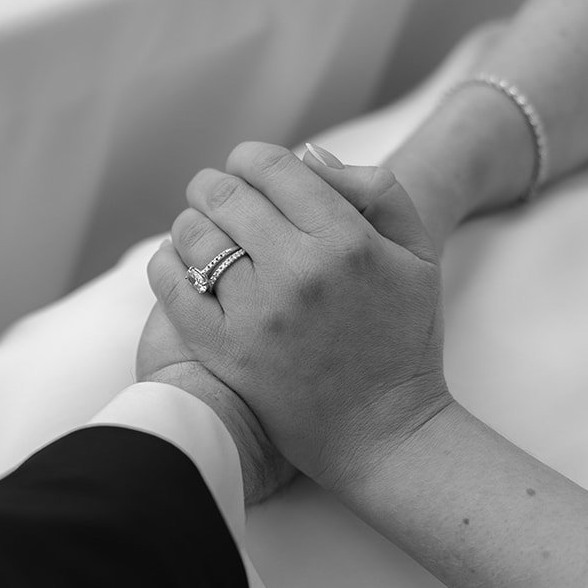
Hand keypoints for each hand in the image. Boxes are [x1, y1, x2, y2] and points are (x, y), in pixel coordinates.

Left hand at [146, 142, 453, 491]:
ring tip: (202, 233)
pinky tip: (180, 264)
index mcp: (346, 239)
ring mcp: (256, 312)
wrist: (385, 432)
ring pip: (193, 235)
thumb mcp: (420, 253)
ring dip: (191, 224)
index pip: (272, 167)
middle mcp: (298, 270)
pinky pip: (173, 287)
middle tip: (217, 197)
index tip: (249, 172)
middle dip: (214, 186)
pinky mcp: (226, 351)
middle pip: (225, 194)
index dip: (251, 159)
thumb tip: (308, 155)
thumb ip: (376, 190)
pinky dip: (167, 264)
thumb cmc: (404, 339)